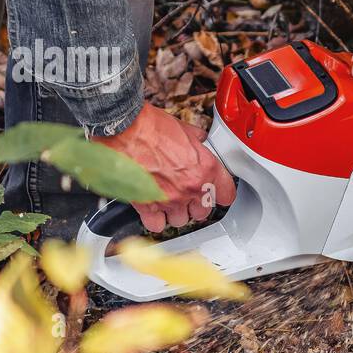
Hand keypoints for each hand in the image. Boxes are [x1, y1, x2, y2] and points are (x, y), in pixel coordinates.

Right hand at [93, 104, 236, 232]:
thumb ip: (198, 142)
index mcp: (206, 168)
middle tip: (186, 193)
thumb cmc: (151, 126)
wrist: (124, 128)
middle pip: (203, 212)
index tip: (216, 192)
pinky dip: (155, 220)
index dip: (221, 193)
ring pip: (181, 220)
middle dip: (195, 204)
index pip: (227, 194)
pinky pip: (157, 225)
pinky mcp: (148, 205)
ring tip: (167, 199)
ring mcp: (170, 199)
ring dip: (175, 212)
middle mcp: (191, 188)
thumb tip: (200, 141)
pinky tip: (153, 209)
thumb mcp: (185, 130)